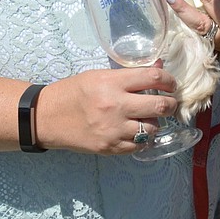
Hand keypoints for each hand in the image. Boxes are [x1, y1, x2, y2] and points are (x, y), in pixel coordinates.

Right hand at [34, 64, 178, 154]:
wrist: (47, 117)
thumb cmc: (73, 92)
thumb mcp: (99, 76)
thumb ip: (129, 75)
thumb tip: (160, 70)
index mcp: (112, 83)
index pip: (154, 78)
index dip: (169, 81)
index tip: (172, 84)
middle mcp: (115, 106)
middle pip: (160, 105)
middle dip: (171, 104)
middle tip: (170, 103)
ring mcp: (113, 130)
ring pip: (153, 128)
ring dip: (155, 122)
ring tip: (147, 118)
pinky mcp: (110, 148)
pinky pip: (139, 145)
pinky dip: (142, 138)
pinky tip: (137, 131)